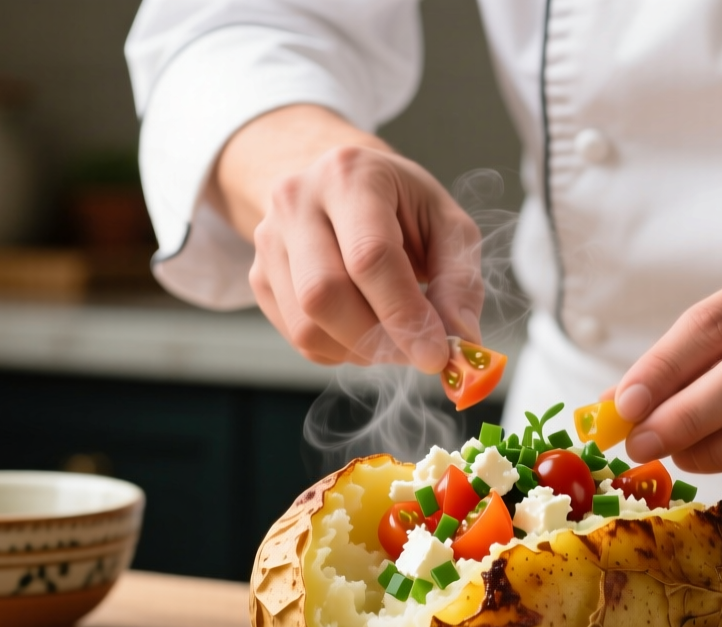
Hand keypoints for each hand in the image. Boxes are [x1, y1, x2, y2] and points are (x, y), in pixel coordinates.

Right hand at [213, 106, 482, 372]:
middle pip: (324, 294)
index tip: (436, 355)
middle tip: (418, 354)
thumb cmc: (402, 206)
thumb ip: (459, 282)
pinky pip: (299, 339)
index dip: (404, 315)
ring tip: (393, 335)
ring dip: (360, 351)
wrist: (342, 186)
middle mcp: (296, 202)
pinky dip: (340, 350)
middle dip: (378, 340)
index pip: (369, 257)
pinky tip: (364, 327)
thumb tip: (461, 343)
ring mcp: (269, 241)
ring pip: (307, 326)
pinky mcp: (259, 276)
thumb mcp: (446, 225)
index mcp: (350, 176)